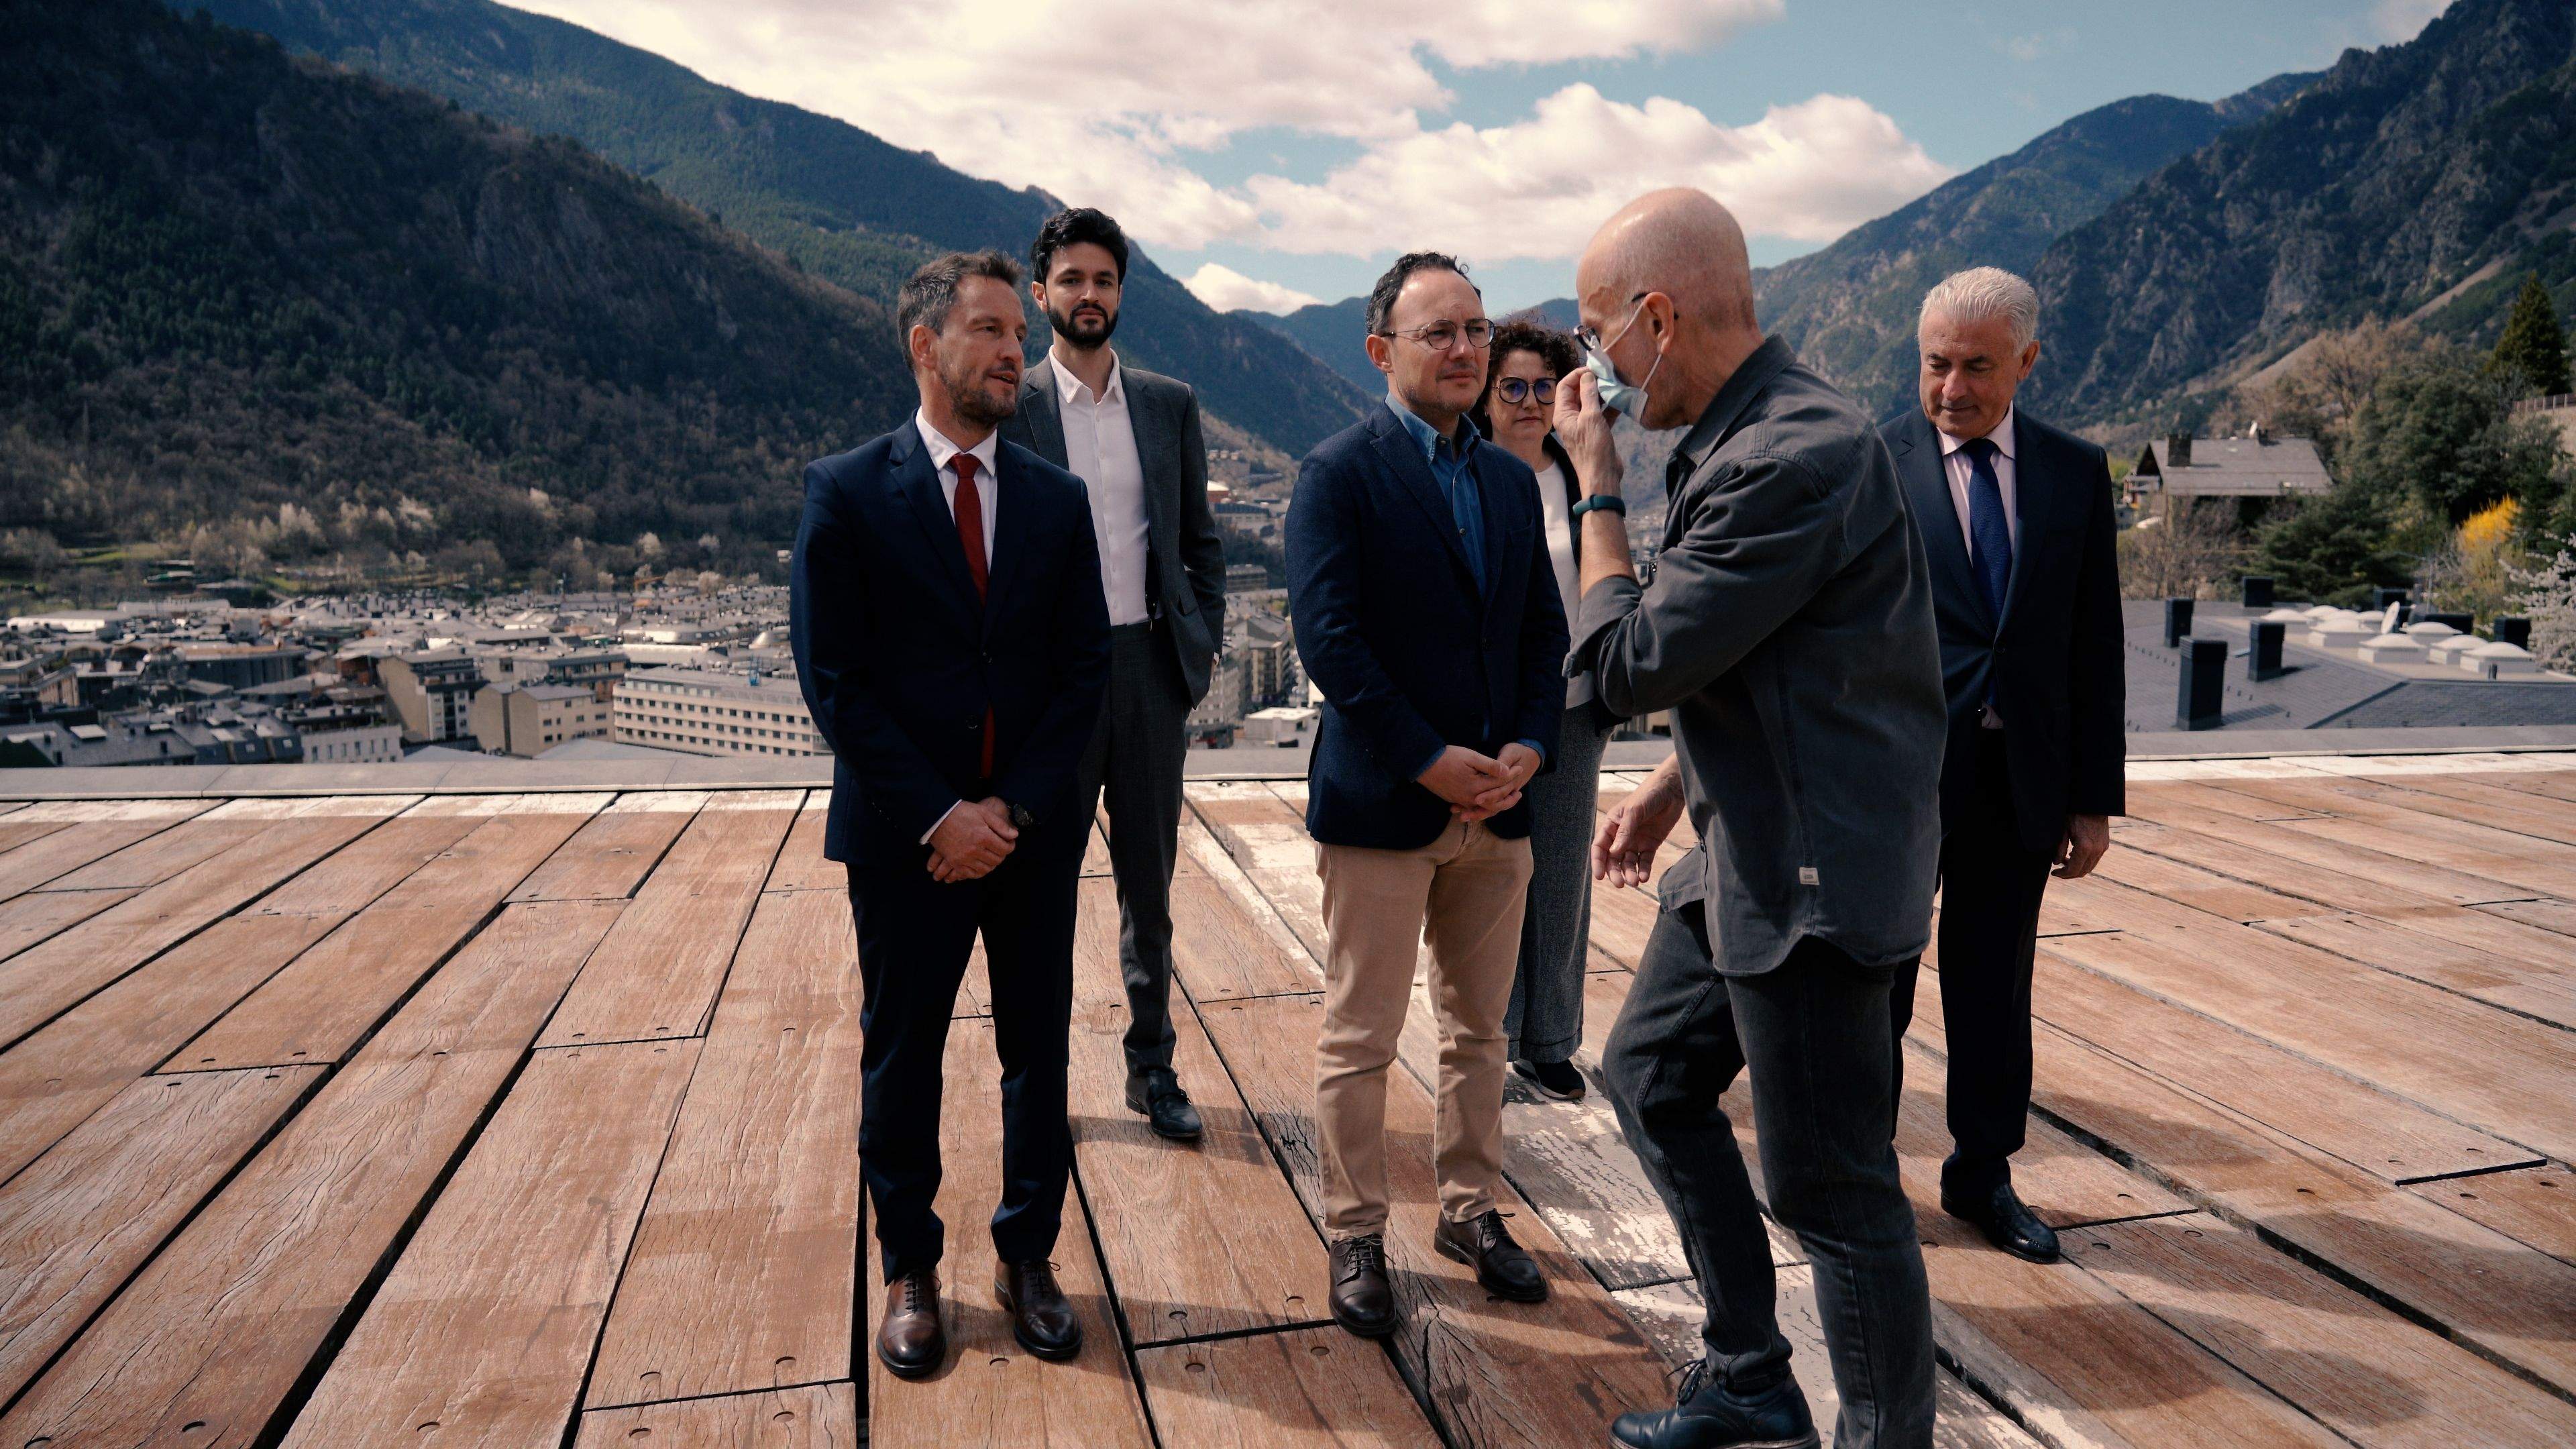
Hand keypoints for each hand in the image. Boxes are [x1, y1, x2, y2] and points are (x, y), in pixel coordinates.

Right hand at [928, 797, 1017, 882]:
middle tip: (1000, 849)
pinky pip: (970, 874)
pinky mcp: (954, 862)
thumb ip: (1000, 825)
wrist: (938, 816)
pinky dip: (977, 872)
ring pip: (985, 869)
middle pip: (996, 860)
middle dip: (1001, 855)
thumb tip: (1015, 835)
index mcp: (983, 836)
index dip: (1010, 846)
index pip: (1005, 849)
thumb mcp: (983, 812)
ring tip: (990, 856)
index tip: (1009, 843)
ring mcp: (964, 858)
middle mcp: (975, 850)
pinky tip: (980, 864)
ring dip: (991, 864)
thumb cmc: (961, 812)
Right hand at [1418, 746, 1510, 812]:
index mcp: (1476, 787)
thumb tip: (1507, 771)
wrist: (1423, 764)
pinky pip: (1472, 808)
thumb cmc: (1447, 757)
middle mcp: (1470, 798)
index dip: (1512, 775)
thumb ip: (1490, 766)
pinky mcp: (1455, 800)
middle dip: (1509, 798)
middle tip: (1519, 793)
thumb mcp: (1471, 757)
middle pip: (1495, 803)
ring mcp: (1461, 801)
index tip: (1520, 768)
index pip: (1499, 783)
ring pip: (1484, 808)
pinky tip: (1487, 803)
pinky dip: (1483, 808)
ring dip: (1497, 805)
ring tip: (1506, 799)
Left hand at [1459, 742, 1541, 821]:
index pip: (1501, 792)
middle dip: (1479, 811)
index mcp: (1513, 781)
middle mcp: (1510, 791)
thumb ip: (1504, 761)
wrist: (1530, 756)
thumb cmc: (1519, 753)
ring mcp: (1506, 794)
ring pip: (1492, 808)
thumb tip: (1500, 769)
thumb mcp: (1511, 752)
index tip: (1476, 799)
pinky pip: (1491, 805)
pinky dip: (1479, 809)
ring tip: (1462, 817)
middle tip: (1464, 815)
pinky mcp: (1501, 794)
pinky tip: (1465, 811)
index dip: (1489, 796)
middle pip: (1495, 805)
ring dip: (1478, 813)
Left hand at [1552, 366, 1623, 499]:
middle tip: (1607, 374)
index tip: (1593, 369)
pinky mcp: (1597, 430)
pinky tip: (1622, 398)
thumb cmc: (1593, 448)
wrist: (1602, 476)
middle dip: (1591, 382)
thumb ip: (1588, 394)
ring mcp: (1584, 424)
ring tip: (1616, 383)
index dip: (1577, 374)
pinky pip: (1603, 413)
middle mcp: (1571, 417)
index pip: (1564, 385)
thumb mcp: (1591, 417)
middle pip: (1578, 392)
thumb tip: (1588, 375)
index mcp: (1563, 414)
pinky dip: (1611, 406)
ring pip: (1592, 402)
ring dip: (1603, 393)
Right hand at [1594, 760, 1682, 887]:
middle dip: (1615, 872)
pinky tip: (1645, 877)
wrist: (1672, 790)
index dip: (1598, 862)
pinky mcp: (1651, 844)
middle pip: (1614, 859)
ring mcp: (1636, 841)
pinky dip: (1644, 870)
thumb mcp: (1634, 811)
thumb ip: (1625, 832)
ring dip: (1630, 873)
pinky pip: (1645, 861)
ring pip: (1629, 863)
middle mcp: (1621, 835)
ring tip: (1635, 882)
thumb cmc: (1648, 795)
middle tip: (1620, 884)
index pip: (1600, 847)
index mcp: (1611, 825)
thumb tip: (1614, 853)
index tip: (1600, 877)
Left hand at [2055, 813, 2109, 879]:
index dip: (2062, 874)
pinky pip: (2094, 860)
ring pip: (2089, 868)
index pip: (2073, 870)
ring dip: (2077, 868)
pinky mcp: (2104, 846)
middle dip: (2069, 874)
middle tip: (2058, 870)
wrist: (2094, 805)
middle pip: (2082, 872)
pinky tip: (2074, 855)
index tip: (2053, 873)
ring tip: (2065, 861)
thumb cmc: (2076, 815)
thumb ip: (2059, 848)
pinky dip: (2084, 862)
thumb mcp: (2063, 830)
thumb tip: (2056, 863)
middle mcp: (2095, 851)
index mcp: (2084, 848)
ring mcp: (2102, 849)